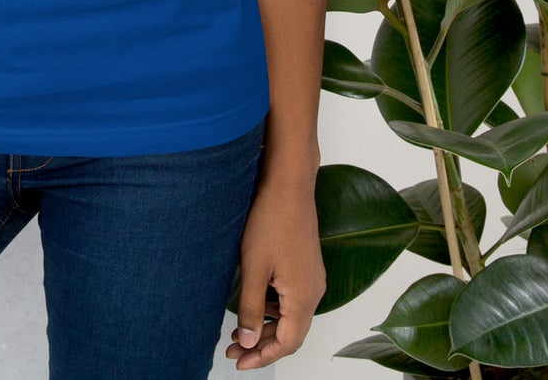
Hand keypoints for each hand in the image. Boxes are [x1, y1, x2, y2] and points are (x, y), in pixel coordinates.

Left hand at [226, 176, 325, 368]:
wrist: (289, 185)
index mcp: (304, 297)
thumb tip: (246, 341)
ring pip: (291, 316)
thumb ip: (250, 307)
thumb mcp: (254, 267)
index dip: (263, 357)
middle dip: (261, 344)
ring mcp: (313, 278)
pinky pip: (293, 299)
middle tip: (233, 348)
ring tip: (239, 328)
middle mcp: (314, 292)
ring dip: (266, 326)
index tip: (239, 362)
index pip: (287, 344)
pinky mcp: (307, 266)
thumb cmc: (271, 221)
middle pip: (291, 333)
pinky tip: (255, 301)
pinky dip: (274, 308)